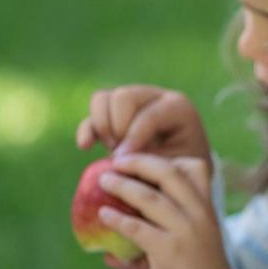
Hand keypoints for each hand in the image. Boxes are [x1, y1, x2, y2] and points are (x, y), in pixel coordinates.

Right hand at [77, 85, 208, 159]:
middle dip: (118, 128)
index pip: (148, 115)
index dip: (134, 139)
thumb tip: (117, 160)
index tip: (127, 162)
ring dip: (103, 127)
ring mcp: (133, 99)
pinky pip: (92, 112)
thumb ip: (149, 162)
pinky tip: (86, 147)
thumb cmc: (181, 171)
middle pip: (123, 96)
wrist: (179, 172)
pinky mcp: (114, 111)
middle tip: (123, 155)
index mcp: (178, 107)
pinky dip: (87, 129)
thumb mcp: (174, 168)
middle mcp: (155, 96)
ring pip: (103, 98)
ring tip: (114, 150)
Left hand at [94, 153, 229, 268]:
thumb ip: (163, 237)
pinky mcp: (169, 250)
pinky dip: (117, 219)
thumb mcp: (194, 246)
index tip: (144, 161)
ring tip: (103, 181)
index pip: (196, 169)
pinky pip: (137, 228)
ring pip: (150, 198)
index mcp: (207, 209)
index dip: (168, 159)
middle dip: (140, 162)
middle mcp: (199, 214)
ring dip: (122, 186)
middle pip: (169, 174)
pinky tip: (103, 215)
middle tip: (116, 161)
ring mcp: (185, 231)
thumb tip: (111, 252)